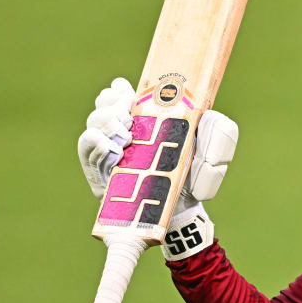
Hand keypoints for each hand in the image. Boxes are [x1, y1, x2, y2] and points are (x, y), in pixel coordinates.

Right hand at [77, 77, 238, 211]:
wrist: (181, 212)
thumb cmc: (194, 181)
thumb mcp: (212, 155)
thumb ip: (216, 132)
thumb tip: (209, 114)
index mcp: (144, 123)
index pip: (120, 97)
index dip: (118, 90)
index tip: (125, 89)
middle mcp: (123, 135)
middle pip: (102, 106)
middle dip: (112, 104)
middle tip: (130, 118)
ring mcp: (108, 153)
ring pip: (93, 124)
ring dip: (106, 123)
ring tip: (127, 137)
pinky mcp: (97, 174)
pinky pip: (85, 149)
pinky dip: (96, 143)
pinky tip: (114, 150)